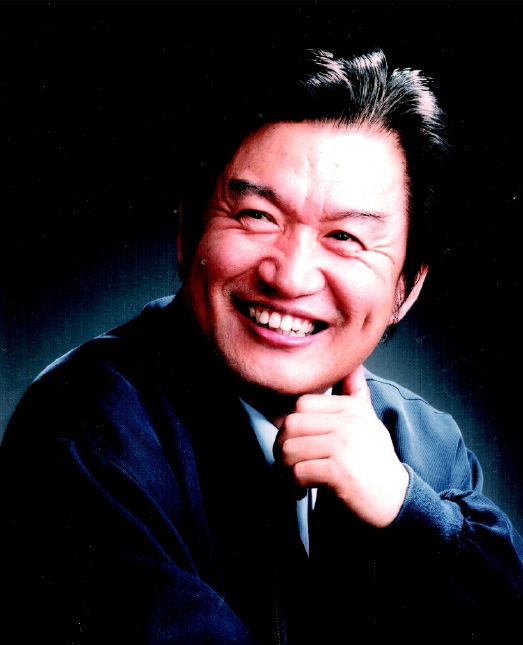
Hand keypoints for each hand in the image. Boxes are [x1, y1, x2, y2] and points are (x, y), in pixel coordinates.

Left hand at [275, 365, 408, 527]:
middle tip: (288, 463)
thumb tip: (353, 367)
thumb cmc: (376, 464)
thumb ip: (356, 394)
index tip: (296, 443)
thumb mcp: (369, 423)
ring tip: (296, 477)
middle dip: (282, 446)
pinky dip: (294, 485)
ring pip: (289, 449)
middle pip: (291, 424)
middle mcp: (350, 421)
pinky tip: (304, 490)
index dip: (291, 425)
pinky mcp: (340, 471)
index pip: (302, 404)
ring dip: (286, 468)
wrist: (398, 502)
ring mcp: (345, 445)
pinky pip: (298, 472)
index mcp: (353, 408)